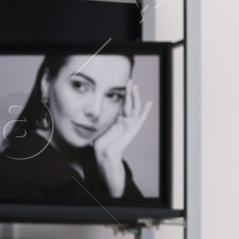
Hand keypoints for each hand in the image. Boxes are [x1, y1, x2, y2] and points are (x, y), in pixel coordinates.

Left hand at [92, 80, 147, 197]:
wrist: (104, 156)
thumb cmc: (100, 146)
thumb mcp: (98, 129)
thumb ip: (100, 121)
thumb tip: (89, 115)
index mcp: (117, 123)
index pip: (122, 106)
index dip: (123, 96)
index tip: (123, 86)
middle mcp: (125, 123)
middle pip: (129, 105)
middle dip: (130, 93)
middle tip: (130, 81)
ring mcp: (130, 126)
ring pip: (134, 108)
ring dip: (135, 97)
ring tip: (134, 86)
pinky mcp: (133, 130)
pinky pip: (140, 119)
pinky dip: (145, 111)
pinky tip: (148, 103)